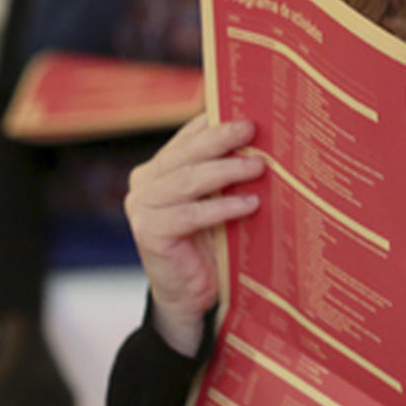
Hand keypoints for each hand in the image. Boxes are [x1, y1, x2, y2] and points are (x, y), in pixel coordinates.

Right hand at [123, 116, 265, 355]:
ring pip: (188, 180)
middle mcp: (145, 181)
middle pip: (187, 152)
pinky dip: (222, 208)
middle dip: (222, 137)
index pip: (188, 134)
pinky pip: (191, 214)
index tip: (249, 108)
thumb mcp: (218, 201)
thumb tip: (263, 140)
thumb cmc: (211, 244)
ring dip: (227, 170)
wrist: (190, 297)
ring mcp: (142, 206)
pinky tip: (250, 203)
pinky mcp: (148, 232)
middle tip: (252, 129)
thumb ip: (225, 173)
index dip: (216, 120)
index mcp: (160, 167)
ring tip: (259, 166)